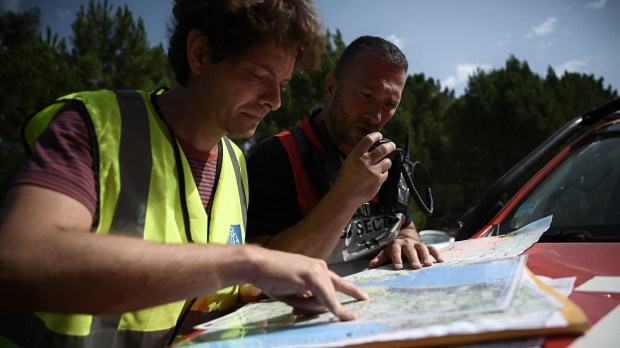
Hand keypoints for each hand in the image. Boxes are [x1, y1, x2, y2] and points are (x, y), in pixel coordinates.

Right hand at [247, 246, 368, 320]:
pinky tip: (341, 315)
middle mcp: (320, 266)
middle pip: (333, 290)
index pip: (336, 282)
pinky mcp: (314, 276)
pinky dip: (334, 308)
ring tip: (286, 292)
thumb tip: (326, 309)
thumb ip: (309, 301)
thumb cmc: (270, 277)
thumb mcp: (293, 293)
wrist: (257, 265)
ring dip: (308, 306)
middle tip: (342, 299)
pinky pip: (327, 298)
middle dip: (335, 298)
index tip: (363, 297)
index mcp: (315, 268)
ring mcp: (318, 270)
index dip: (350, 291)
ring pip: (326, 298)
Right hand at [331, 132, 395, 208]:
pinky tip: (377, 176)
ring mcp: (373, 171)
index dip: (376, 135)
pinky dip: (383, 173)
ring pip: (387, 162)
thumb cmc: (344, 180)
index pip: (368, 139)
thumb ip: (359, 156)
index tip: (379, 135)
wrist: (345, 196)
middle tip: (392, 146)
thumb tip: (370, 150)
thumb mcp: (348, 163)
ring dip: (386, 162)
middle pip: (383, 149)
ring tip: (383, 164)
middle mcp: (365, 161)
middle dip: (390, 146)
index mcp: (355, 155)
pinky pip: (386, 174)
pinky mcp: (378, 180)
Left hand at [368, 235, 443, 269]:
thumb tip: (371, 265)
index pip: (395, 252)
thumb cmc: (393, 250)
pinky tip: (441, 261)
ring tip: (428, 265)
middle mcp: (407, 243)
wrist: (403, 239)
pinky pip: (431, 248)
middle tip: (416, 267)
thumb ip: (380, 259)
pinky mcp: (424, 246)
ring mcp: (416, 244)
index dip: (397, 259)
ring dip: (426, 256)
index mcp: (395, 245)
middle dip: (413, 258)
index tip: (398, 268)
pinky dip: (436, 253)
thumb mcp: (385, 253)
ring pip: (422, 248)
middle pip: (410, 250)